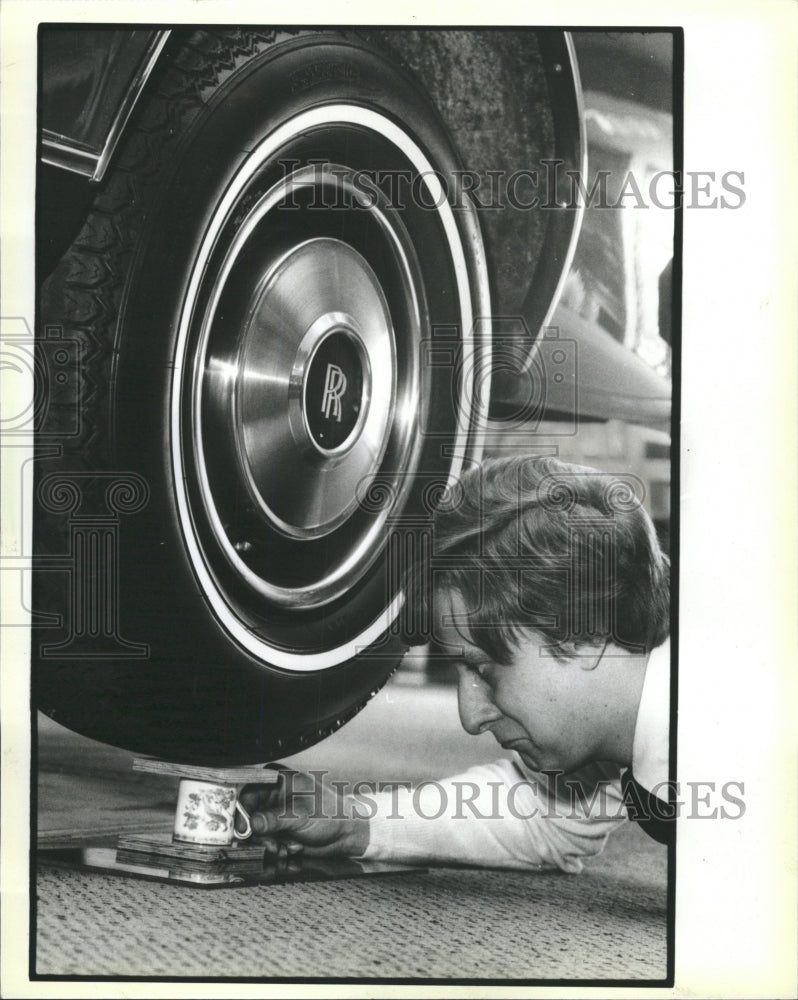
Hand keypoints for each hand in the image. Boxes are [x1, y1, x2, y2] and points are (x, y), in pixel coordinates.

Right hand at [239, 765, 369, 859]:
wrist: (346, 834)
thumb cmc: (330, 814)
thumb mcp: (302, 814)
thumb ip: (275, 819)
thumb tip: (252, 824)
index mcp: (276, 780)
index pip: (248, 794)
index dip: (242, 813)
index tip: (242, 831)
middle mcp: (271, 795)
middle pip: (248, 816)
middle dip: (258, 836)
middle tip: (271, 846)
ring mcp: (273, 814)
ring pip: (254, 834)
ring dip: (267, 846)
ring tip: (284, 850)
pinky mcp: (276, 832)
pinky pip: (264, 843)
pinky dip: (274, 850)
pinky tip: (290, 850)